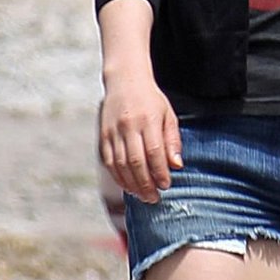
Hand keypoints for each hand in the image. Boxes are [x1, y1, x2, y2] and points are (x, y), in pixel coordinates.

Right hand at [99, 76, 182, 203]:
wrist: (124, 81)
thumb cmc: (151, 101)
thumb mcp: (168, 116)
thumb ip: (172, 141)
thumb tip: (176, 166)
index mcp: (147, 120)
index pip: (154, 152)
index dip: (160, 172)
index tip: (166, 185)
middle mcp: (128, 126)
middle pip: (136, 162)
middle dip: (146, 184)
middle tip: (154, 198)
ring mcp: (113, 131)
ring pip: (121, 165)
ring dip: (131, 184)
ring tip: (142, 196)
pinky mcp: (103, 136)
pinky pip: (109, 162)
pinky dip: (118, 177)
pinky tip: (128, 186)